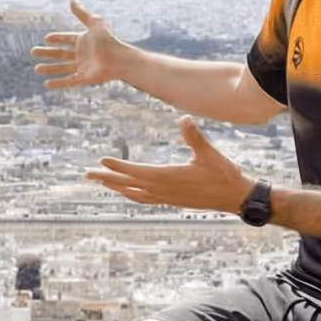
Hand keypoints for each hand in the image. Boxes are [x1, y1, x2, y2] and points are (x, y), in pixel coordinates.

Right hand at [34, 0, 128, 89]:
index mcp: (84, 41)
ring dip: (49, 68)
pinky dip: (57, 83)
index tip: (46, 38)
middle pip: (60, 53)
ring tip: (36, 69)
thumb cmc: (109, 41)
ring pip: (62, 68)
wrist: (120, 60)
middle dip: (47, 53)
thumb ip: (82, 13)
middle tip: (33, 52)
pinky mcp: (84, 78)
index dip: (57, 38)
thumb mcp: (94, 24)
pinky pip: (68, 82)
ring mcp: (82, 67)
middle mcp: (82, 54)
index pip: (67, 39)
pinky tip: (46, 84)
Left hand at [86, 115, 255, 216]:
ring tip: (101, 182)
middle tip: (86, 175)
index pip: (135, 172)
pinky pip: (144, 199)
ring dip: (116, 187)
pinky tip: (127, 192)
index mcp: (168, 177)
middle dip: (106, 179)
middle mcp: (162, 190)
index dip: (117, 167)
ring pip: (133, 194)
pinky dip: (131, 195)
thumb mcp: (209, 153)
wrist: (235, 197)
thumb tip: (183, 118)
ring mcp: (166, 198)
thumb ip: (194, 136)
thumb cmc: (223, 174)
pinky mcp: (171, 201)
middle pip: (127, 185)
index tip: (100, 162)